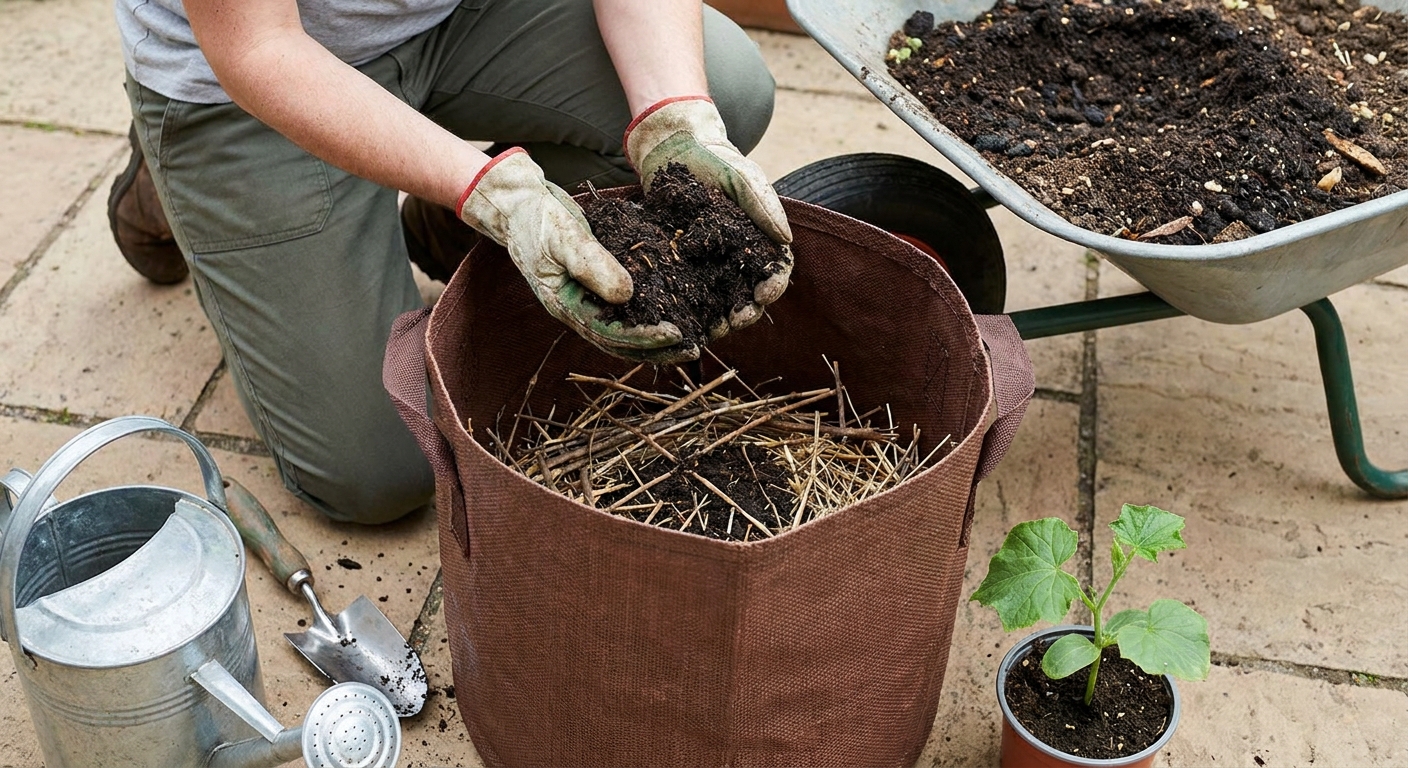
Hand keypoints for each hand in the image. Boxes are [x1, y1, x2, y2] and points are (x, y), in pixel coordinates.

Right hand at [457, 149, 691, 360]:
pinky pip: (622, 310)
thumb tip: (627, 295)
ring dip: (652, 338)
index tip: (676, 333)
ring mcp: (583, 300)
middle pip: (619, 342)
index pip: (610, 333)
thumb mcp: (564, 237)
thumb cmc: (537, 219)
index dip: (644, 337)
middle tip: (692, 348)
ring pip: (622, 330)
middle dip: (656, 348)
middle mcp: (575, 310)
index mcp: (565, 305)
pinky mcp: (593, 285)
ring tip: (686, 340)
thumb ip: (593, 264)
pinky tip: (668, 312)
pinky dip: (645, 315)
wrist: (520, 206)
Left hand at [624, 96, 792, 335]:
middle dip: (748, 310)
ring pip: (721, 301)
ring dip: (721, 319)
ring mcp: (709, 264)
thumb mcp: (742, 177)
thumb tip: (785, 238)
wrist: (674, 150)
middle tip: (737, 318)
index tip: (764, 293)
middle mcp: (737, 257)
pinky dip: (692, 311)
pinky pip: (690, 294)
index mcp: (759, 239)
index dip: (773, 285)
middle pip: (749, 294)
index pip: (774, 269)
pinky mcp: (682, 267)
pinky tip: (686, 321)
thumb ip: (764, 205)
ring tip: (714, 328)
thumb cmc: (714, 161)